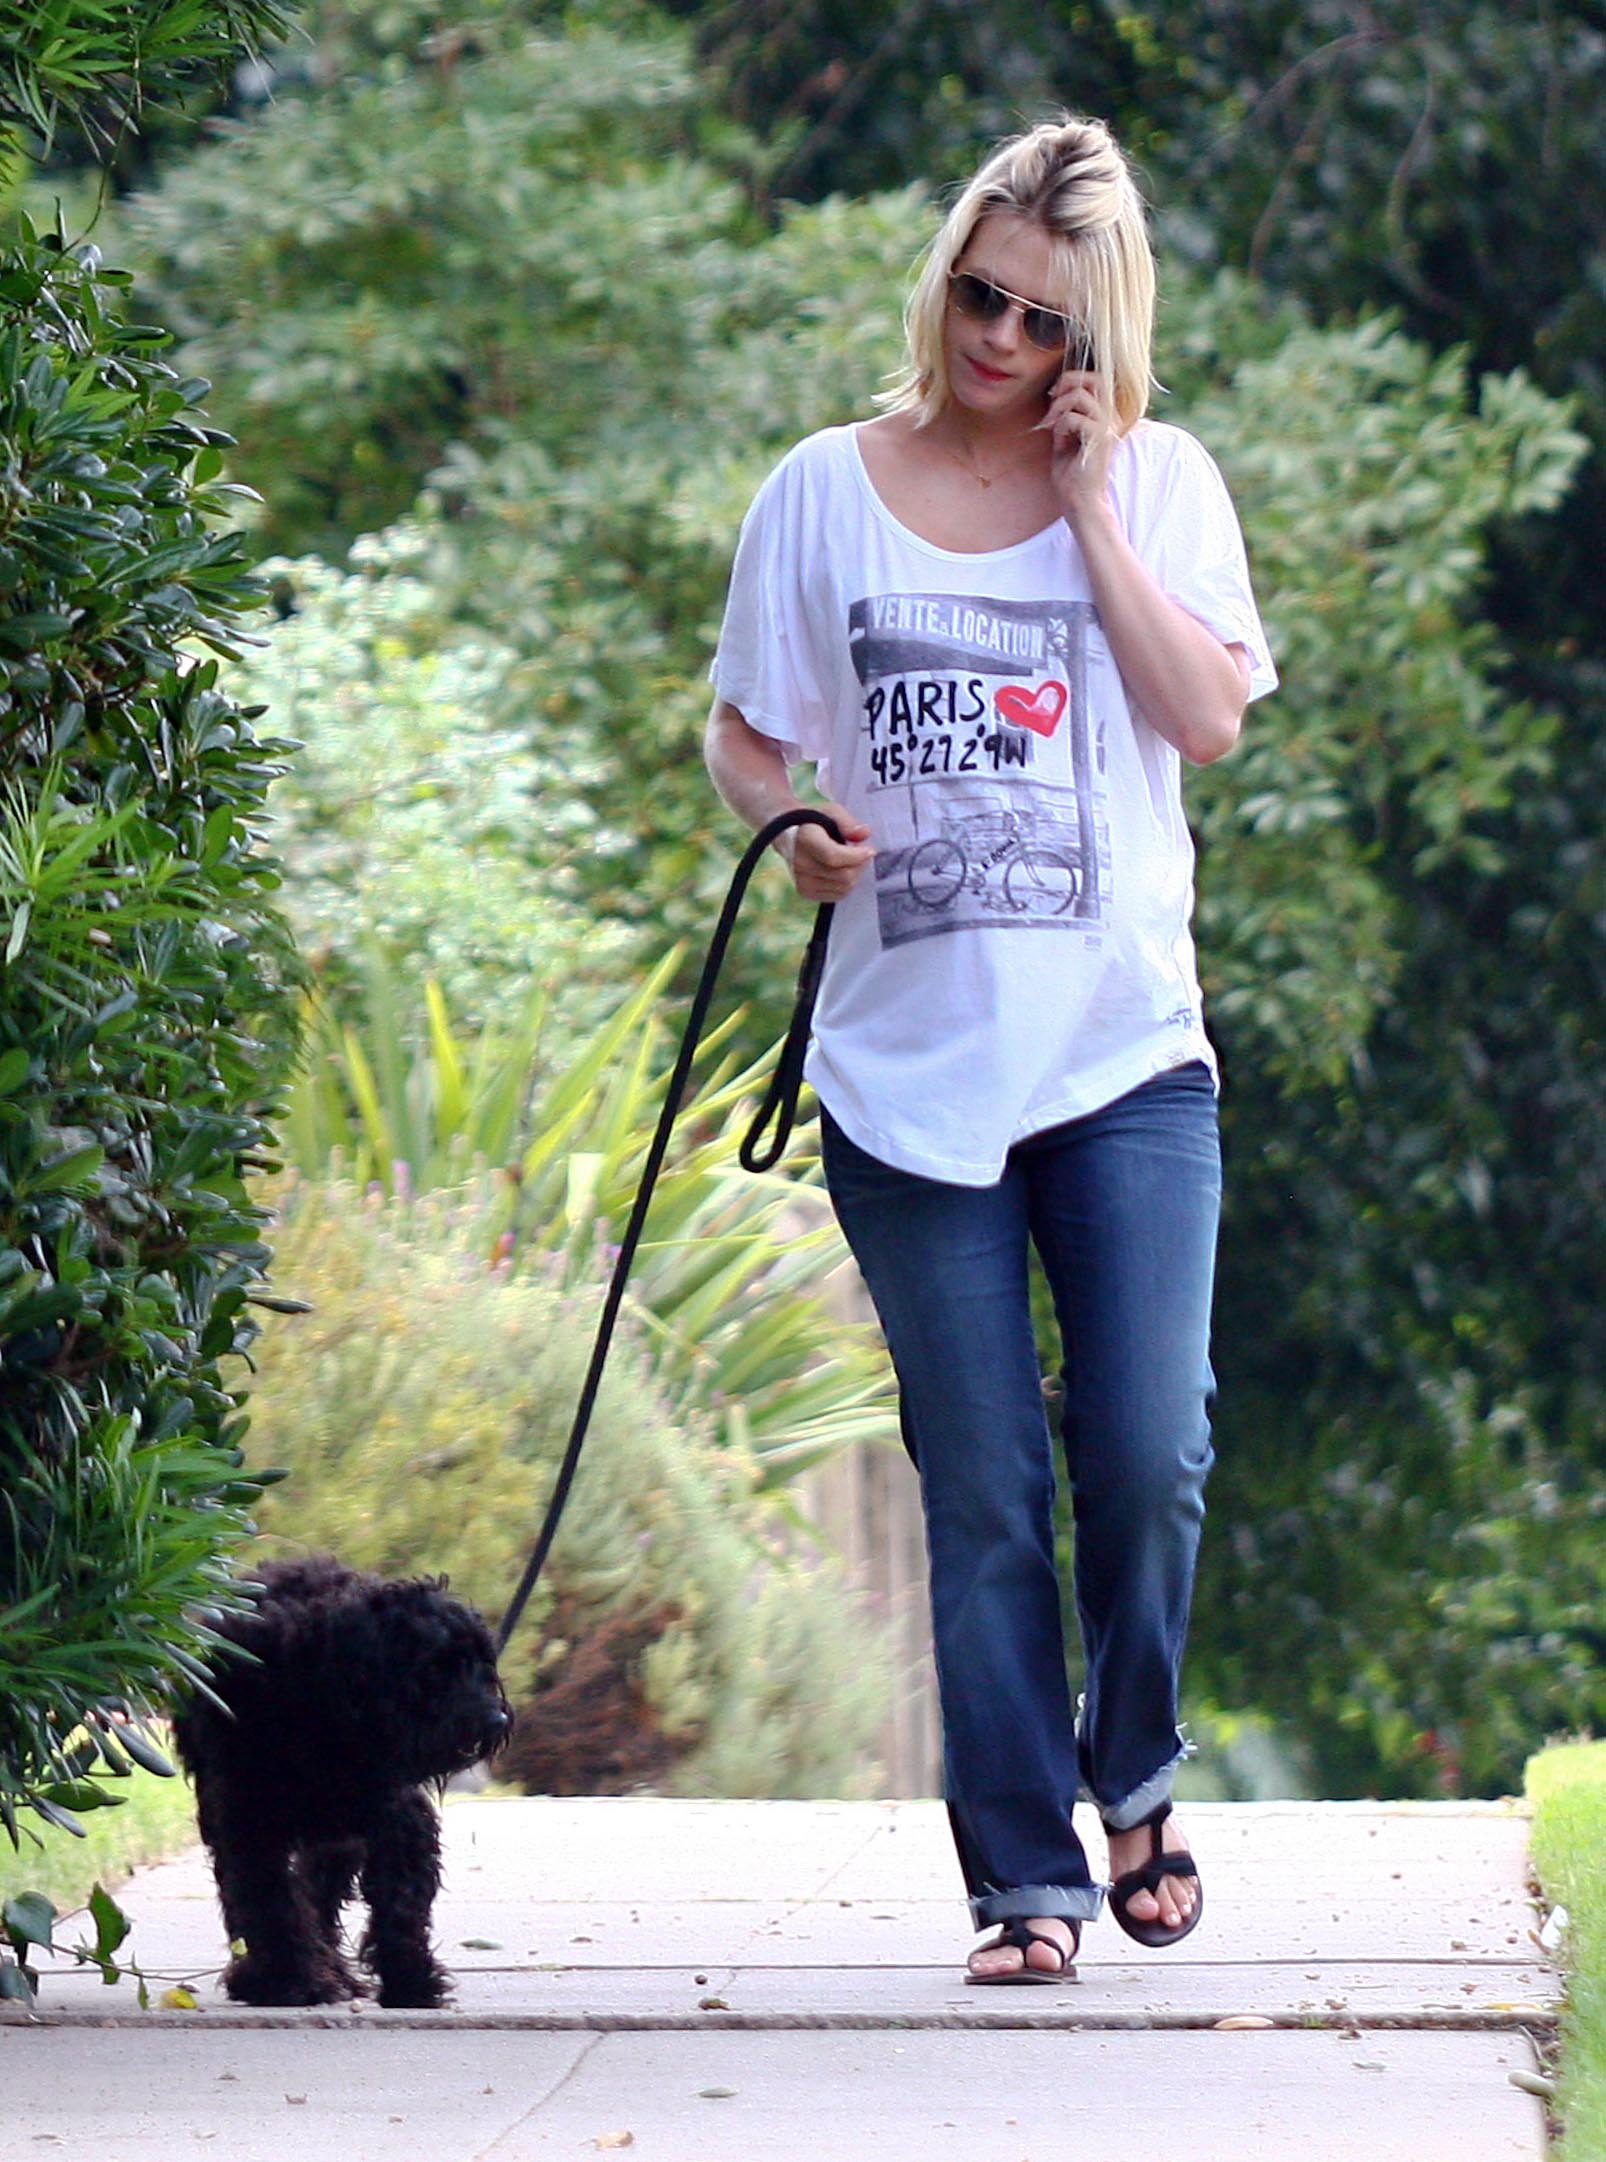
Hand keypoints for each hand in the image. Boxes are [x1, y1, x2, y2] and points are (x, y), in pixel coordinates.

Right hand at [778, 802, 873, 901]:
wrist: (785, 833)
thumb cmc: (812, 820)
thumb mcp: (830, 812)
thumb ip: (848, 822)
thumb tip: (865, 834)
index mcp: (805, 840)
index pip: (833, 857)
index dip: (856, 856)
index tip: (870, 849)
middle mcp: (801, 864)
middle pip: (843, 875)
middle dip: (860, 865)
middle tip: (863, 853)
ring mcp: (802, 881)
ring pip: (843, 888)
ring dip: (855, 874)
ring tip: (853, 860)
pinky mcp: (805, 892)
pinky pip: (837, 895)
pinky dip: (846, 885)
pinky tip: (844, 871)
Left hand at [1038, 367, 1116, 524]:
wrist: (1080, 501)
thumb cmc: (1072, 474)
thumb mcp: (1065, 437)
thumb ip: (1065, 416)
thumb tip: (1056, 395)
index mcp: (1105, 415)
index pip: (1096, 379)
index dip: (1072, 379)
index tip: (1053, 396)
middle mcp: (1111, 417)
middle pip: (1093, 378)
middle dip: (1067, 383)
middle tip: (1051, 403)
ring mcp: (1107, 427)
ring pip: (1080, 395)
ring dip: (1058, 407)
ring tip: (1050, 425)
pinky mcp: (1099, 439)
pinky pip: (1073, 418)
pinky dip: (1060, 426)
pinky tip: (1059, 441)